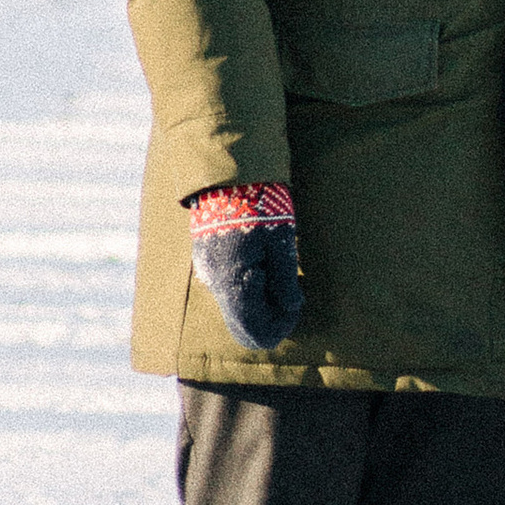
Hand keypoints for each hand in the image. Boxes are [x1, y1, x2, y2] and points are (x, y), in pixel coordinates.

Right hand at [187, 183, 304, 351]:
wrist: (229, 175)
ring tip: (279, 273)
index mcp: (233, 281)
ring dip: (260, 302)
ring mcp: (208, 272)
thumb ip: (285, 280)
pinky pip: (229, 289)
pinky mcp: (208, 261)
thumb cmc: (261, 206)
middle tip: (291, 296)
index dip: (278, 328)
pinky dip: (249, 289)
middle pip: (241, 324)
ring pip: (235, 307)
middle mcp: (215, 282)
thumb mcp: (281, 242)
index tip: (295, 308)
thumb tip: (292, 306)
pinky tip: (264, 266)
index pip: (253, 329)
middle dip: (269, 318)